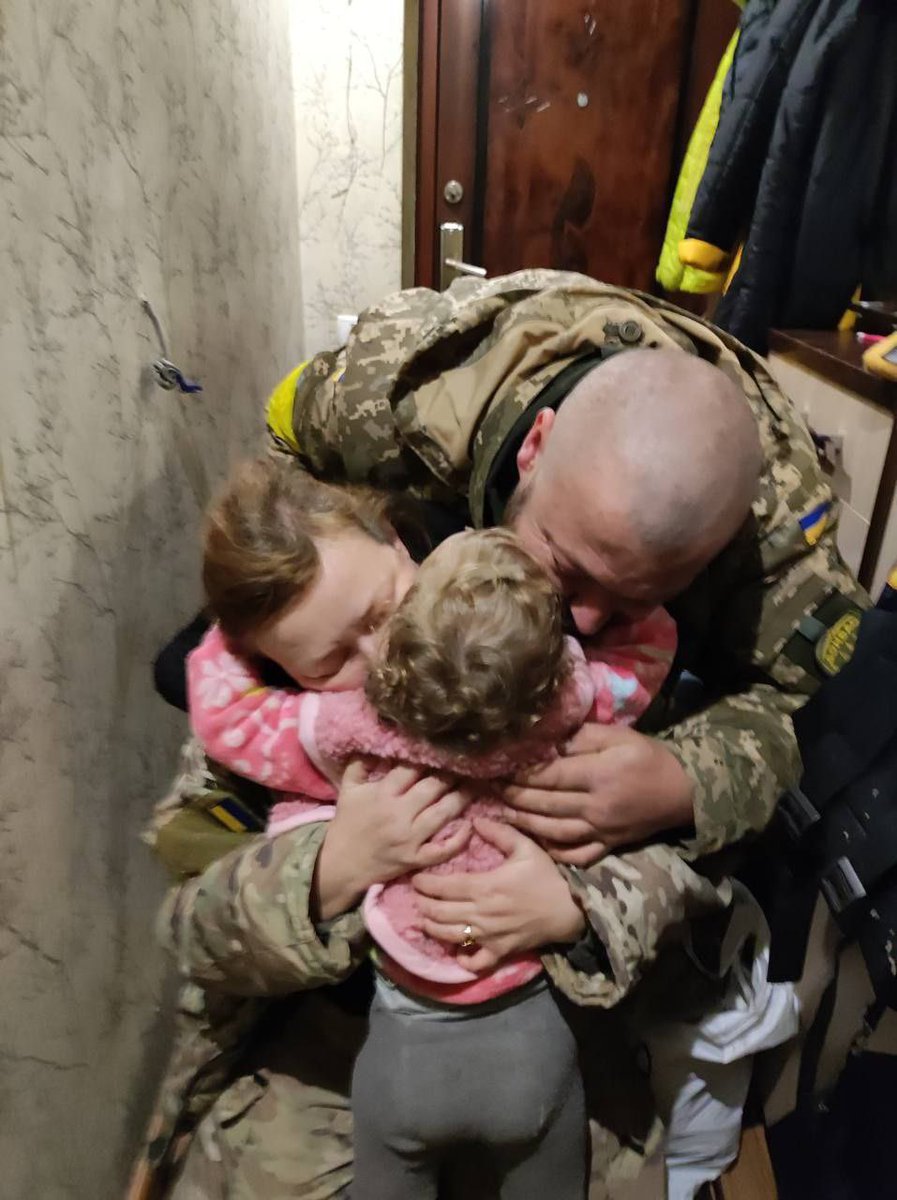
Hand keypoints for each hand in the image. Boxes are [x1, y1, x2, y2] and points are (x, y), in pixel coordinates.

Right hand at [313, 762, 470, 920]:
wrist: (340, 865)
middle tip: (469, 762)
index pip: (410, 769)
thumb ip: (360, 764)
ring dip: (462, 797)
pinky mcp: (415, 859)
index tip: (444, 747)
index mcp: (382, 794)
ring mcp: (409, 838)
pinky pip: (441, 850)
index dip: (429, 756)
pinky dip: (458, 840)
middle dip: (452, 773)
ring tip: (476, 784)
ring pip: (442, 814)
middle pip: (432, 788)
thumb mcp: (348, 790)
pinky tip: (470, 826)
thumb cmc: (346, 824)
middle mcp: (398, 814)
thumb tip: (374, 740)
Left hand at [413, 818, 585, 972]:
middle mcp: (482, 913)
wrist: (570, 909)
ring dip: (432, 928)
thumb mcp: (526, 847)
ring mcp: (489, 936)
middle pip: (440, 913)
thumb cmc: (546, 876)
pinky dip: (462, 959)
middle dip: (423, 904)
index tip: (415, 879)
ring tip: (423, 919)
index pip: (445, 887)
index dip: (425, 884)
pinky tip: (455, 951)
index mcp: (485, 886)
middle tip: (416, 897)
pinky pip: (475, 962)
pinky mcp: (500, 952)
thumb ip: (500, 832)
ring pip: (450, 936)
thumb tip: (475, 820)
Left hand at [505, 724, 694, 864]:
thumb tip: (549, 742)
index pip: (550, 776)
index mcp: (599, 775)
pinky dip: (554, 851)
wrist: (683, 791)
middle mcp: (596, 806)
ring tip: (503, 813)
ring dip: (525, 823)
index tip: (501, 768)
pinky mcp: (608, 845)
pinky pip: (576, 854)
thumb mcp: (619, 736)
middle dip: (515, 797)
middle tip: (492, 789)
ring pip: (554, 831)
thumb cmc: (649, 757)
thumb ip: (582, 738)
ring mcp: (601, 830)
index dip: (523, 773)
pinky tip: (536, 842)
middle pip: (546, 804)